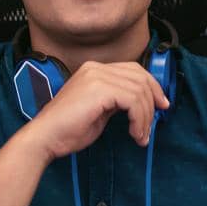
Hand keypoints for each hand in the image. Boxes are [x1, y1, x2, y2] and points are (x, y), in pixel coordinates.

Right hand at [19, 61, 170, 161]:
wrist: (45, 137)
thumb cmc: (67, 129)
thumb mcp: (98, 110)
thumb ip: (116, 101)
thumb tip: (139, 105)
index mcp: (94, 70)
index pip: (133, 69)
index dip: (151, 86)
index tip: (160, 104)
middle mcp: (96, 68)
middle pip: (140, 76)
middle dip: (153, 100)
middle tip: (153, 123)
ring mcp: (97, 76)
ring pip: (139, 89)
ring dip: (145, 116)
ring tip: (140, 135)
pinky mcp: (100, 89)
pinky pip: (133, 100)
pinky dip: (139, 119)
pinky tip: (134, 133)